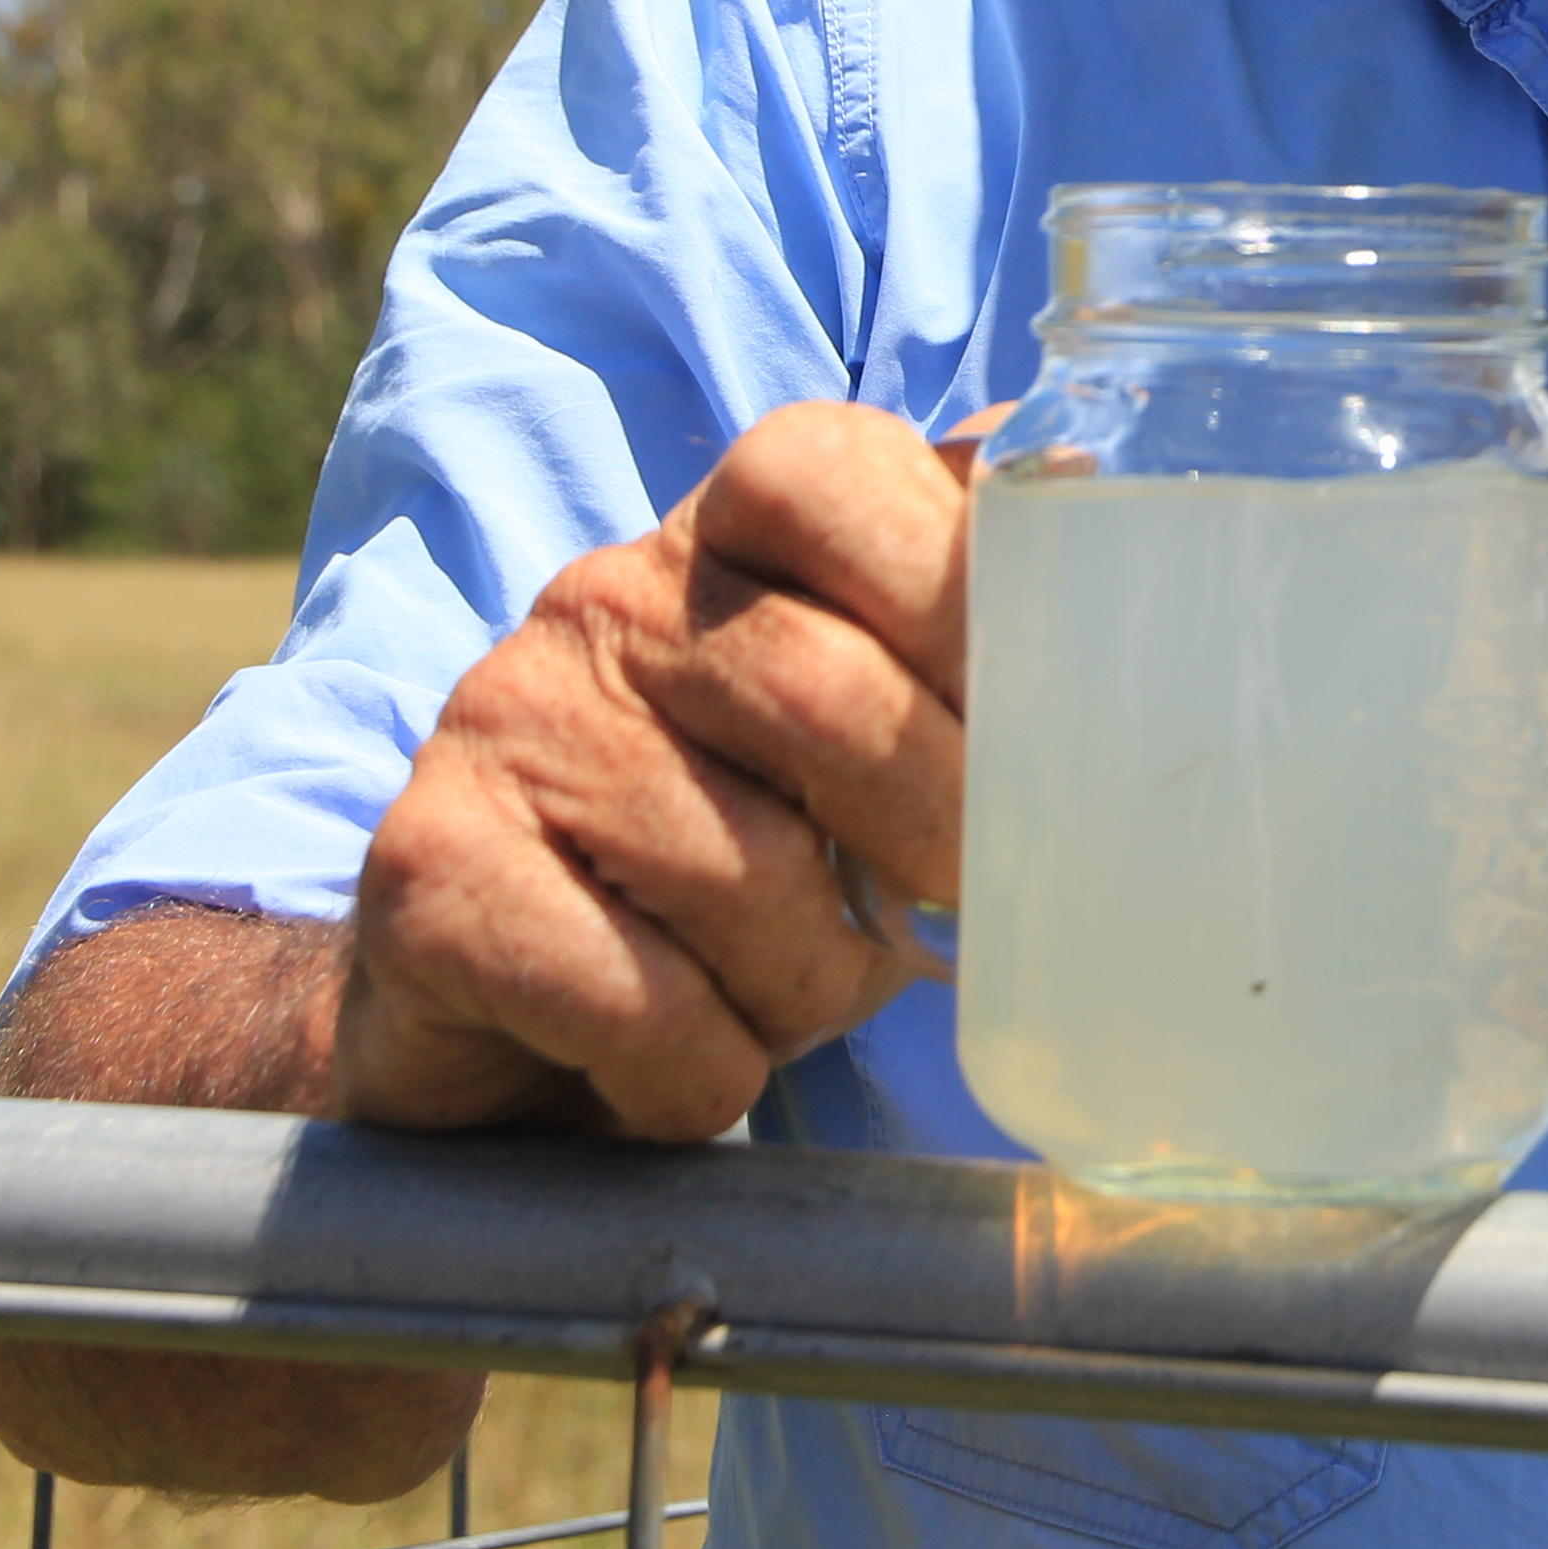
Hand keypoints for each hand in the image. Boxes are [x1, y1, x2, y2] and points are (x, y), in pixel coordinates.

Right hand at [336, 400, 975, 1140]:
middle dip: (929, 841)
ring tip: (784, 996)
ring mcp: (503, 722)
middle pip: (825, 695)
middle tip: (949, 917)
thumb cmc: (753, 848)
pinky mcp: (427, 873)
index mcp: (732, 521)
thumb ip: (978, 612)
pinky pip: (634, 1002)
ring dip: (807, 991)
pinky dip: (694, 1069)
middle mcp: (605, 595)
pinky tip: (674, 1056)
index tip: (1033, 745)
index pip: (842, 479)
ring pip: (742, 876)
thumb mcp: (876, 715)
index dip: (957, 609)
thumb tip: (1119, 508)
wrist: (505, 1010)